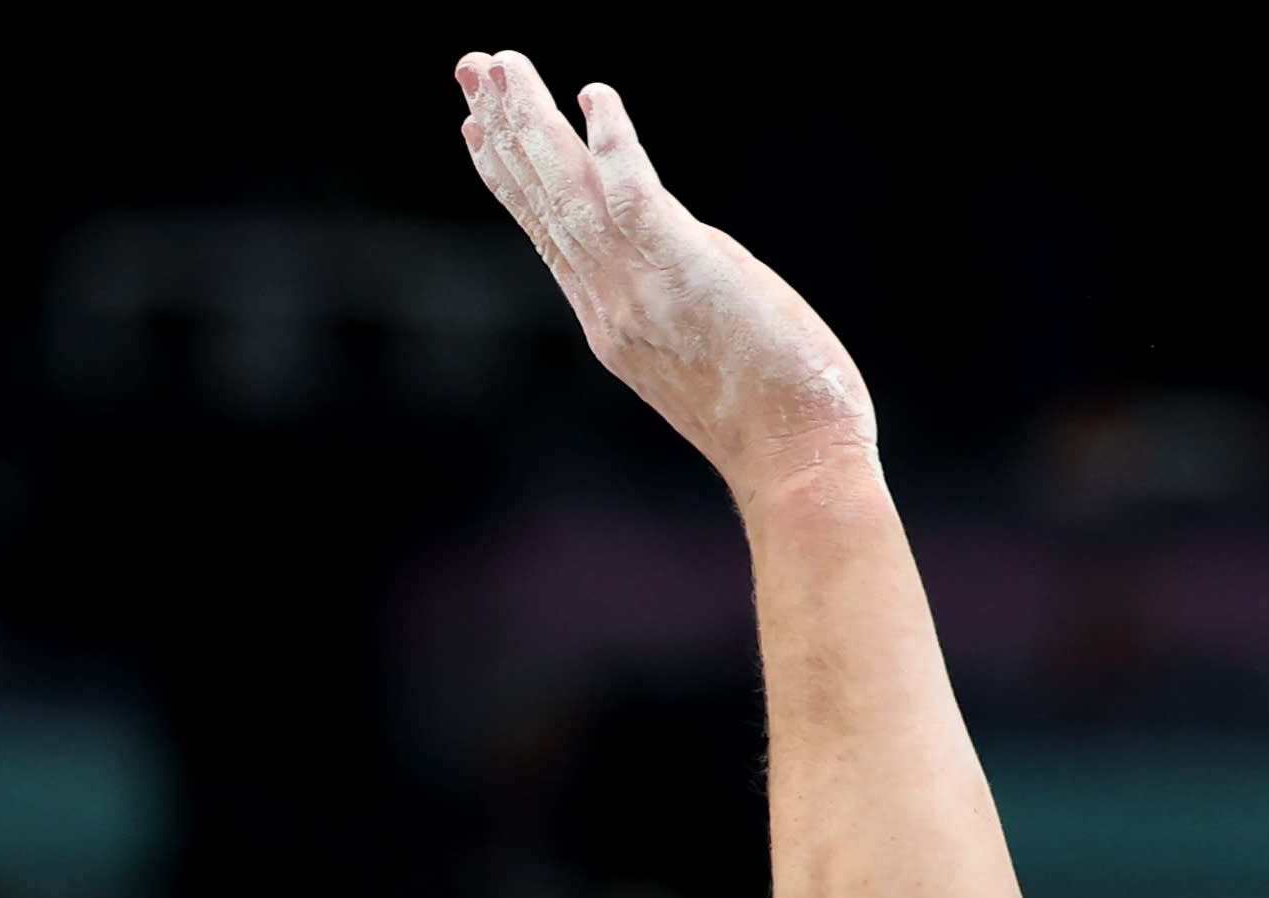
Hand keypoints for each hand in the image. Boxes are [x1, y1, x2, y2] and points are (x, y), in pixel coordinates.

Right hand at [455, 52, 874, 500]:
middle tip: (472, 67)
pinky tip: (595, 96)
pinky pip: (633, 194)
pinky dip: (611, 142)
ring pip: (568, 190)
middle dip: (504, 131)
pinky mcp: (682, 271)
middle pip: (542, 202)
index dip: (509, 178)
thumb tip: (683, 246)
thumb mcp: (701, 348)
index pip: (547, 235)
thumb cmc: (775, 417)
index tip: (474, 130)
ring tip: (501, 65)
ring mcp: (638, 288)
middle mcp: (607, 300)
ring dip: (532, 123)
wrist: (796, 463)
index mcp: (609, 320)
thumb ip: (678, 290)